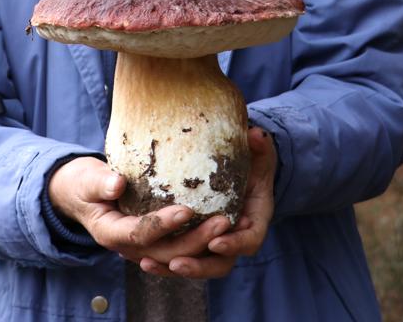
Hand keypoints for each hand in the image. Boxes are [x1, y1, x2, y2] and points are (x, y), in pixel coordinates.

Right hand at [47, 156, 232, 263]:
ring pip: (178, 255)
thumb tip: (117, 183)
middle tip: (223, 221)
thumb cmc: (84, 184)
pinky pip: (180, 248)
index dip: (163, 224)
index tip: (187, 208)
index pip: (140, 233)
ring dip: (204, 244)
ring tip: (229, 224)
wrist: (81, 195)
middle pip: (167, 252)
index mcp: (110, 233)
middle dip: (196, 239)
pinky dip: (201, 242)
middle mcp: (129, 247)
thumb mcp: (86, 179)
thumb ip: (100, 182)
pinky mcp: (155, 242)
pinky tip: (224, 228)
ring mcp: (144, 248)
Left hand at [139, 126, 276, 279]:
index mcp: (254, 219)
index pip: (250, 240)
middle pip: (221, 263)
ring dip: (175, 267)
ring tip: (148, 263)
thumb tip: (256, 134)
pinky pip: (182, 257)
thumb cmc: (253, 161)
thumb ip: (260, 144)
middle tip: (176, 263)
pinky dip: (163, 262)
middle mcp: (236, 237)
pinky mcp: (197, 242)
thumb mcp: (260, 152)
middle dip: (199, 266)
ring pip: (199, 265)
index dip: (235, 244)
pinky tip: (141, 259)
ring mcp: (216, 242)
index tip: (216, 242)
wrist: (246, 171)